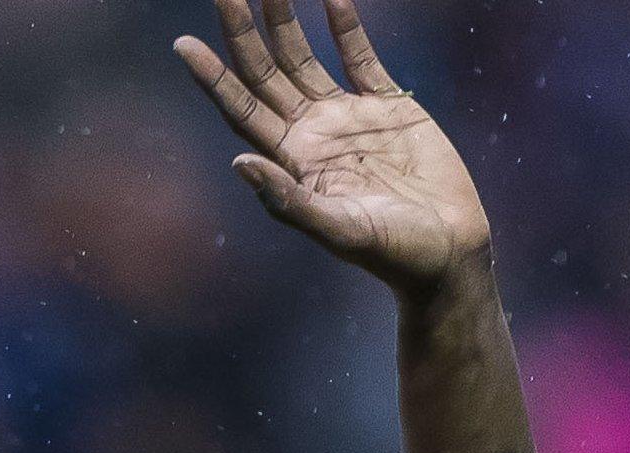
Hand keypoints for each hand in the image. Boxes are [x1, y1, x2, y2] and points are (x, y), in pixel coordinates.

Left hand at [176, 0, 491, 291]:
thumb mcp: (337, 230)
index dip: (212, 77)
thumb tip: (238, 162)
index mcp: (291, 161)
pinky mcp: (389, 107)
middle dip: (242, 33)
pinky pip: (361, 58)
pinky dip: (347, 28)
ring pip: (305, 58)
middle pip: (265, 73)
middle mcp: (310, 133)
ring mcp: (347, 117)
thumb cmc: (390, 252)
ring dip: (285, 22)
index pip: (241, 108)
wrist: (447, 251)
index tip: (182, 44)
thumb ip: (288, 200)